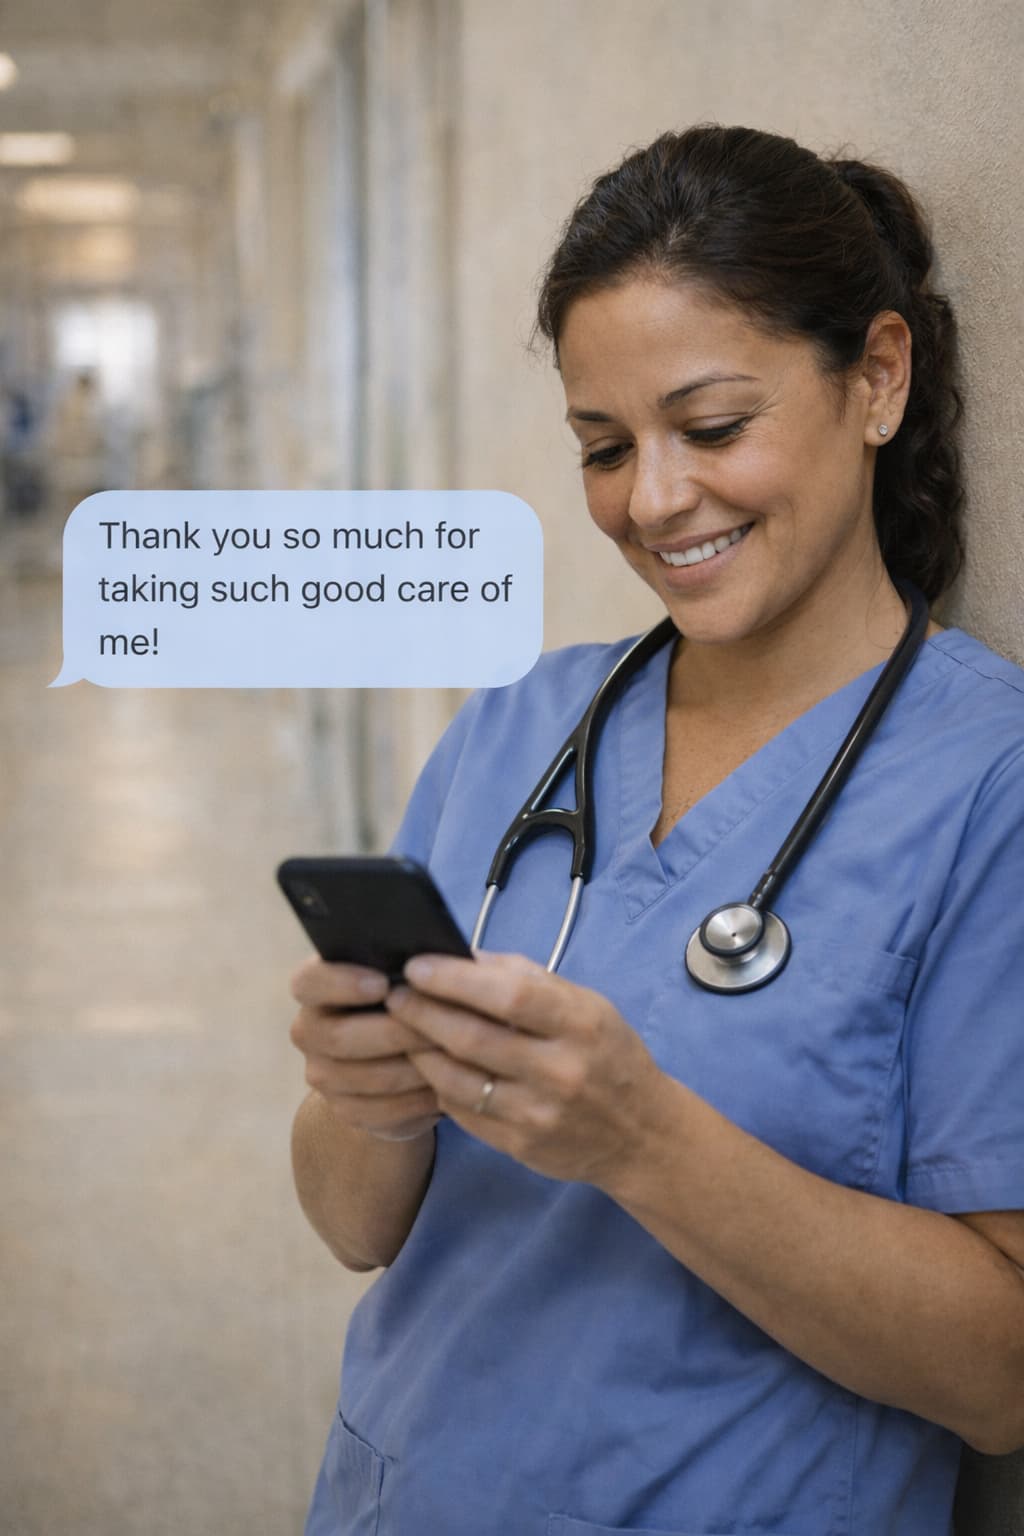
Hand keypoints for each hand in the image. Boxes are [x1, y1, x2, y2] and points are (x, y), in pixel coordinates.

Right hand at [289, 956, 441, 1139]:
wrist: (398, 1057)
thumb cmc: (407, 999)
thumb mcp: (406, 976)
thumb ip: (407, 968)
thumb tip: (430, 963)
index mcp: (315, 988)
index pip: (309, 982)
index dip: (341, 983)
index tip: (382, 983)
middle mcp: (309, 1031)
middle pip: (339, 1038)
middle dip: (396, 1033)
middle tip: (439, 1028)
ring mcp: (321, 1074)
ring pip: (368, 1077)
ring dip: (414, 1068)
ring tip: (452, 1058)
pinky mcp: (344, 1109)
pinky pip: (381, 1110)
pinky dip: (417, 1099)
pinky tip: (445, 1086)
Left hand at [385, 950, 663, 1185]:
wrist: (642, 1135)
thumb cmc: (608, 1055)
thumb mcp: (587, 1005)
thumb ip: (528, 979)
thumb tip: (462, 956)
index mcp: (581, 1024)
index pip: (509, 995)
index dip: (455, 979)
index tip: (417, 966)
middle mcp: (561, 1071)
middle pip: (472, 1037)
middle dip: (422, 1012)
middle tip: (394, 994)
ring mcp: (538, 1114)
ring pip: (457, 1079)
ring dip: (420, 1049)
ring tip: (401, 1027)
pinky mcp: (520, 1146)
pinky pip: (462, 1111)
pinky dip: (438, 1084)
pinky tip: (428, 1064)